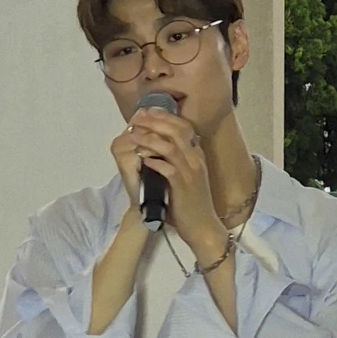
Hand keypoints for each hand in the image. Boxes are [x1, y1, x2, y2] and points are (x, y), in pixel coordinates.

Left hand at [114, 111, 221, 251]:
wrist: (202, 226)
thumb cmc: (191, 202)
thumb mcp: (188, 175)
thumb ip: (178, 160)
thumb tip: (160, 145)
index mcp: (197, 155)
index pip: (184, 127)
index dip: (165, 117)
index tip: (148, 111)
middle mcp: (196, 160)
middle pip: (176, 131)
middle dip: (155, 121)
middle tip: (138, 116)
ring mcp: (190, 172)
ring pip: (170, 147)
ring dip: (150, 139)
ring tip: (134, 134)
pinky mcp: (183, 186)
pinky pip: (167, 168)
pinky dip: (154, 161)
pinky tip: (142, 159)